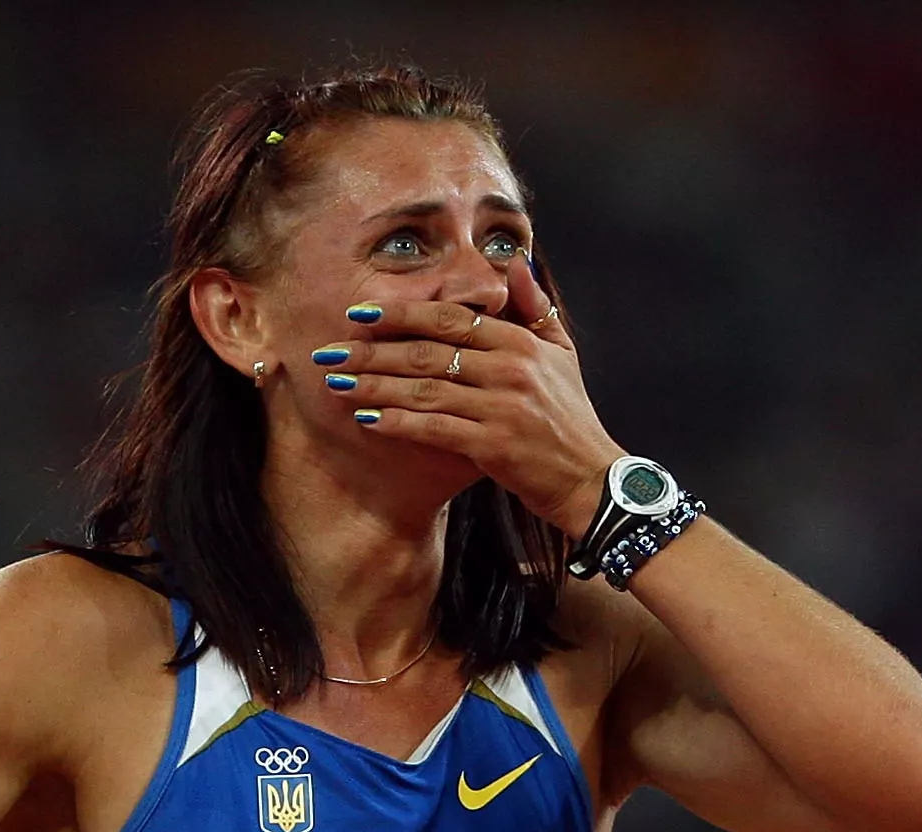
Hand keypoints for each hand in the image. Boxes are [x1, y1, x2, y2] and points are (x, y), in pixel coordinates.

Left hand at [322, 257, 623, 535]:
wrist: (591, 478)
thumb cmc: (570, 416)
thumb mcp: (562, 354)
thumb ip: (535, 307)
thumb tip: (513, 263)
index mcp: (522, 343)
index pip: (453, 319)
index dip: (404, 314)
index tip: (361, 313)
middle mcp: (511, 369)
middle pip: (429, 352)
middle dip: (373, 351)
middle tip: (329, 352)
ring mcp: (502, 408)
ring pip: (425, 389)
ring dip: (375, 387)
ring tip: (336, 383)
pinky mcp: (493, 446)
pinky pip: (435, 428)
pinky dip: (398, 423)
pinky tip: (366, 420)